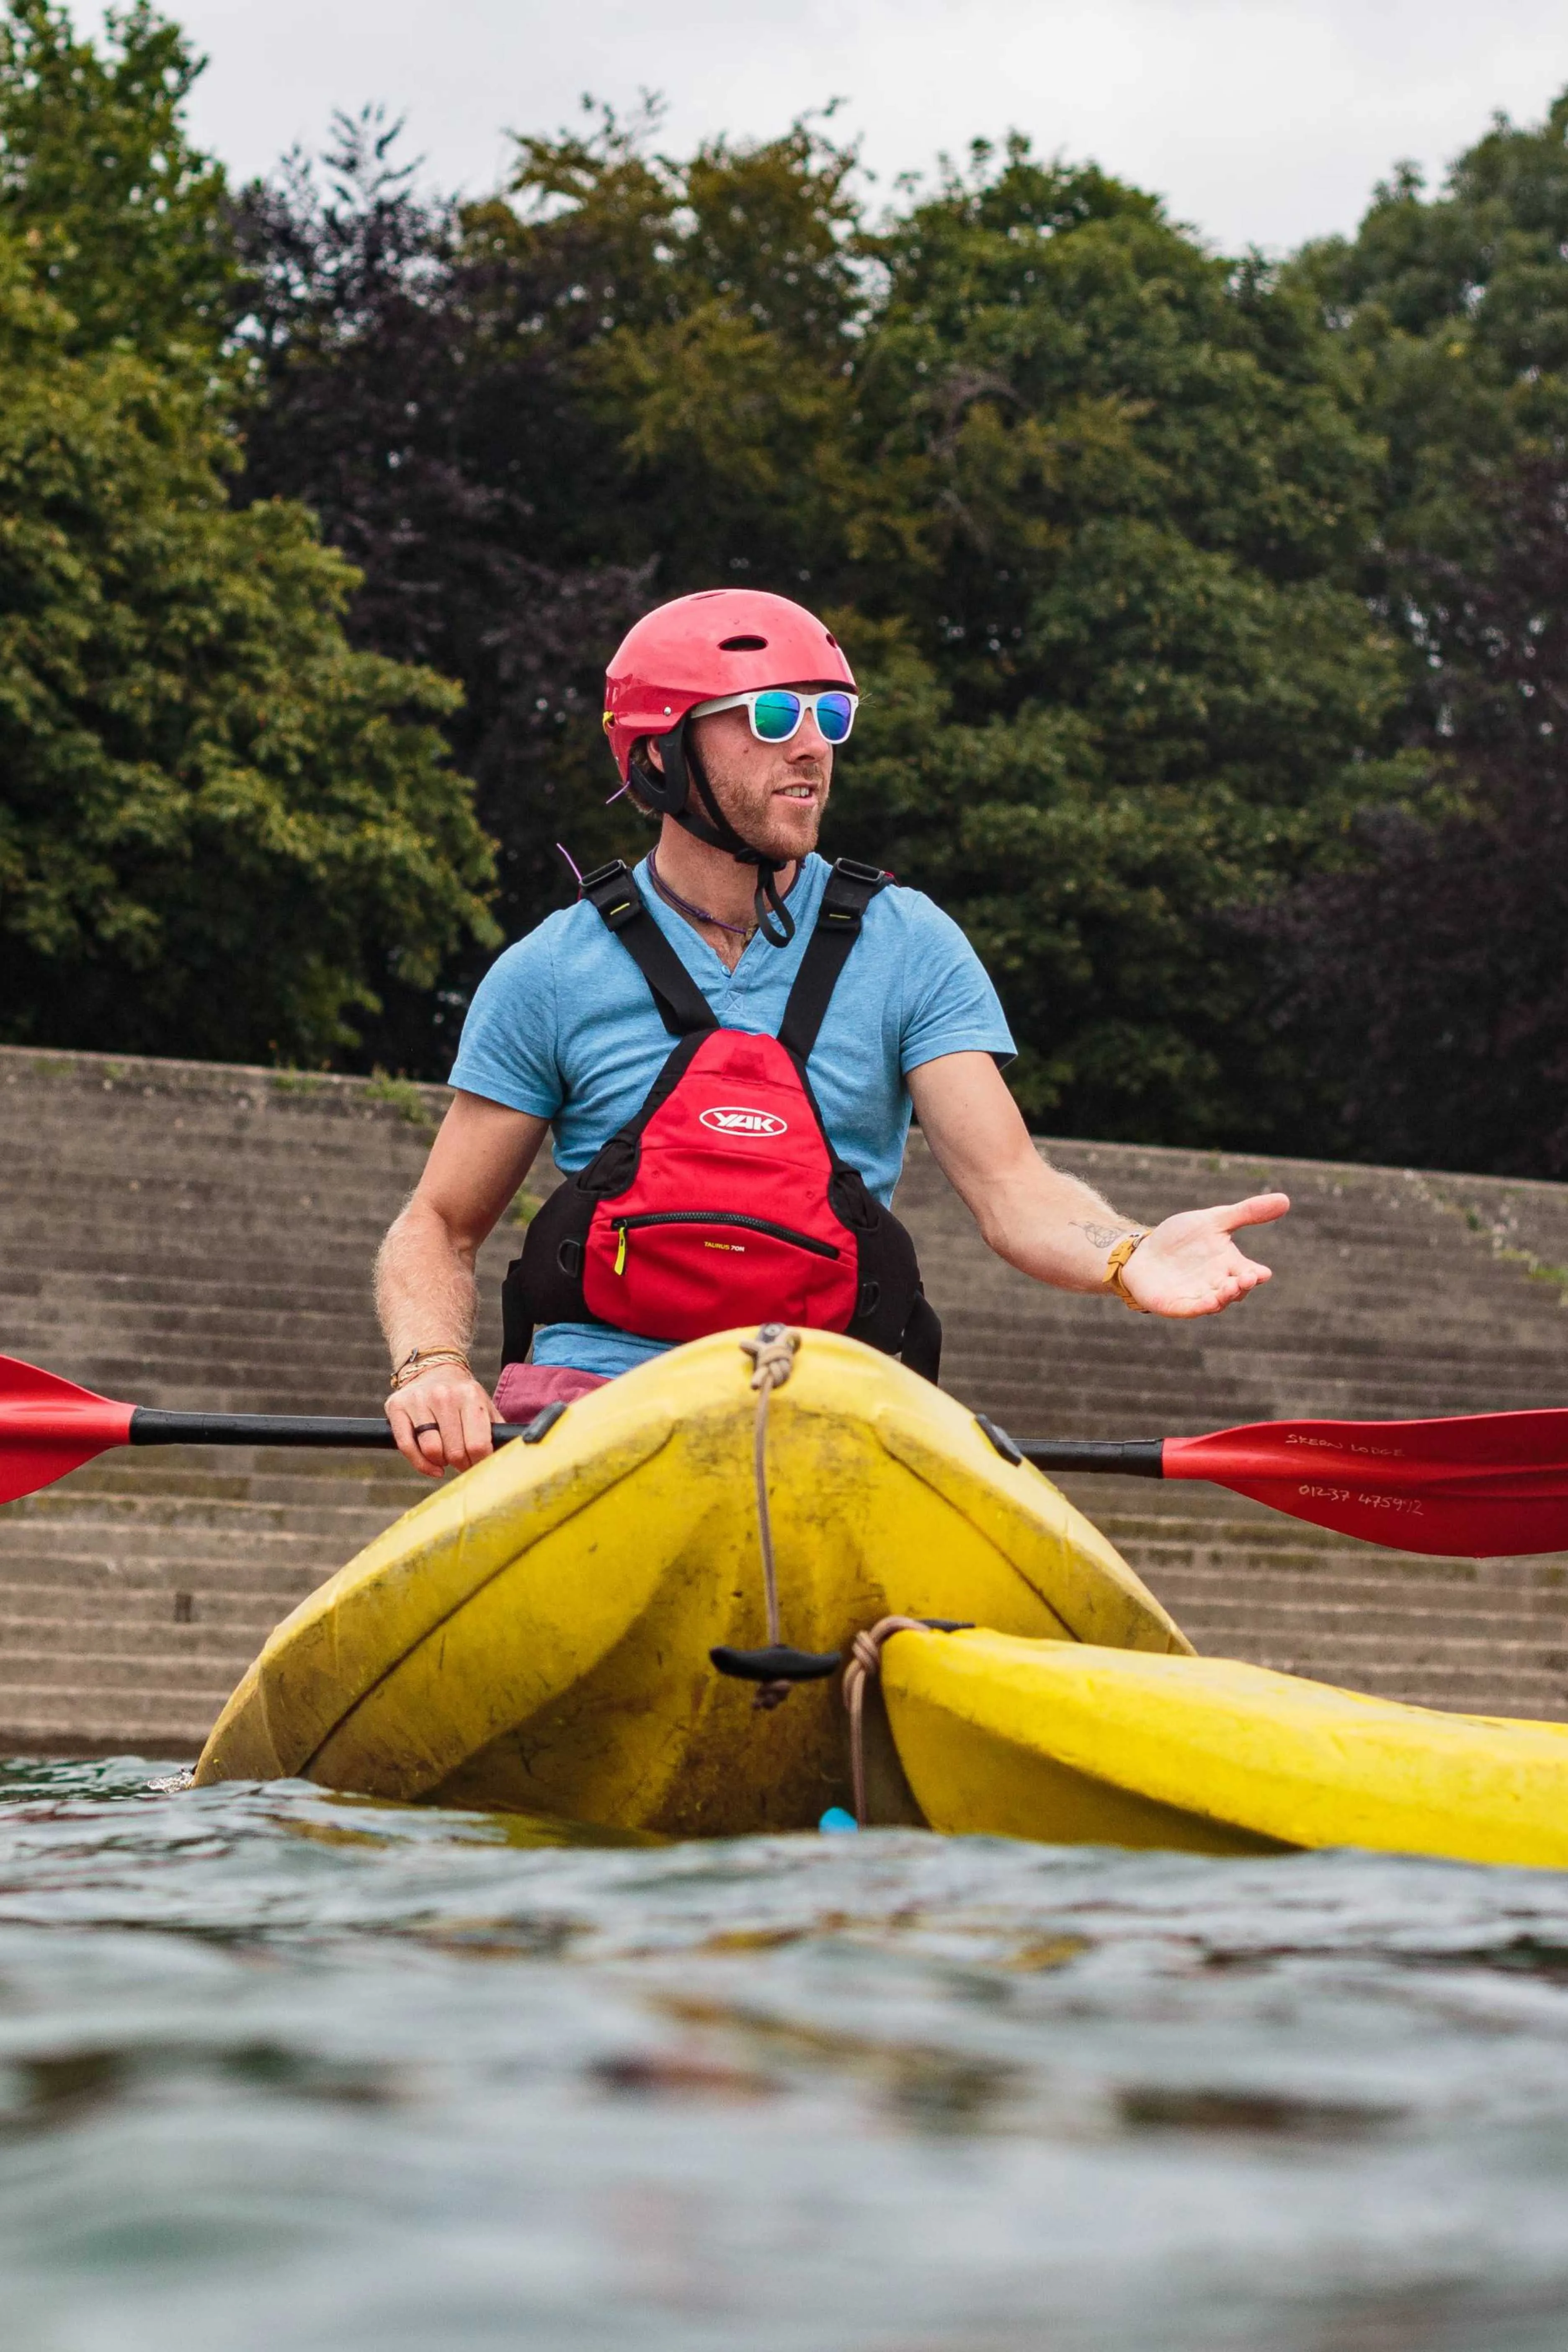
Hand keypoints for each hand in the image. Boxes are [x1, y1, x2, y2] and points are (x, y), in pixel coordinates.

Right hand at [384, 1364, 499, 1477]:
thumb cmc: (462, 1396)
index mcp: (469, 1395)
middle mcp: (443, 1395)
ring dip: (441, 1462)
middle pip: (455, 1451)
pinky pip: (407, 1447)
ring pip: (431, 1450)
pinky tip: (433, 1466)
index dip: (479, 1463)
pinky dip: (421, 1464)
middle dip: (461, 1464)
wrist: (433, 1367)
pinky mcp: (397, 1406)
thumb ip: (496, 1431)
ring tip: (447, 1457)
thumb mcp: (484, 1406)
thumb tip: (509, 1456)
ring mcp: (418, 1400)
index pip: (478, 1445)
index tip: (479, 1466)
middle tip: (464, 1463)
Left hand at [1120, 1192, 1289, 1317]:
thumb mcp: (1214, 1220)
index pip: (1250, 1273)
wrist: (1144, 1253)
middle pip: (1237, 1290)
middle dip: (1242, 1286)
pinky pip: (1192, 1309)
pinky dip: (1201, 1306)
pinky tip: (1208, 1301)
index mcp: (1230, 1265)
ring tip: (1229, 1288)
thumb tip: (1286, 1199)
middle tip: (1246, 1278)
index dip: (1257, 1275)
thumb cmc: (1182, 1239)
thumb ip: (1247, 1212)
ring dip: (1224, 1297)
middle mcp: (1218, 1284)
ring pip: (1217, 1302)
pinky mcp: (1177, 1305)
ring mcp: (1198, 1297)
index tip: (1261, 1273)